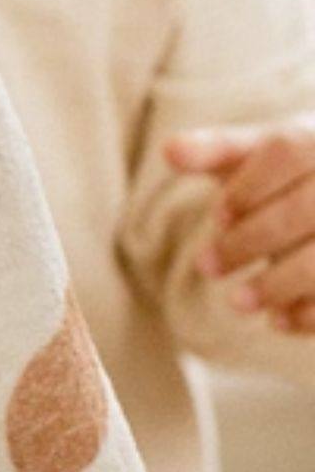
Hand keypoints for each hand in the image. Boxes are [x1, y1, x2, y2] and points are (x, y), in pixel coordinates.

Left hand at [164, 122, 314, 332]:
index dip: (247, 188)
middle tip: (206, 266)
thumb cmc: (289, 176)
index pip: (286, 151)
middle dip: (250, 241)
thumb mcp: (256, 158)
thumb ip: (216, 151)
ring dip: (277, 285)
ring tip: (237, 302)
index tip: (217, 219)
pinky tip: (278, 320)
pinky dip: (308, 313)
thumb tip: (170, 150)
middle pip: (304, 209)